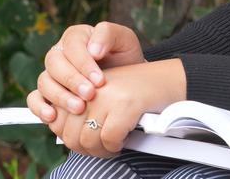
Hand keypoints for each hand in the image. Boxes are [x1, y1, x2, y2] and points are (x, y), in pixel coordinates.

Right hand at [27, 21, 144, 122]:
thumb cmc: (124, 57)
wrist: (128, 79)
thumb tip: (93, 50)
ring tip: (79, 108)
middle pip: (54, 63)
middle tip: (90, 95)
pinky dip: (39, 107)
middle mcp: (60, 53)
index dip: (84, 64)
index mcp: (76, 36)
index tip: (100, 80)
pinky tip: (52, 116)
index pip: (72, 46)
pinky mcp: (47, 93)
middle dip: (72, 81)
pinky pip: (34, 98)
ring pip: (44, 81)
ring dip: (60, 96)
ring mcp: (52, 74)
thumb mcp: (125, 40)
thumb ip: (109, 34)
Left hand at [47, 59, 185, 157]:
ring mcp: (107, 96)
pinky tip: (126, 138)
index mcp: (82, 83)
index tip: (84, 141)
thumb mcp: (104, 94)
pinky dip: (118, 145)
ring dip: (102, 150)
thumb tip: (63, 132)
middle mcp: (90, 87)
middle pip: (70, 134)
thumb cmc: (140, 90)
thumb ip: (82, 108)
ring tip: (113, 145)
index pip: (58, 121)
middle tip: (101, 148)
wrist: (171, 79)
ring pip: (88, 140)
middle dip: (85, 149)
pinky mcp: (124, 104)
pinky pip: (110, 139)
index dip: (70, 138)